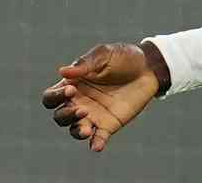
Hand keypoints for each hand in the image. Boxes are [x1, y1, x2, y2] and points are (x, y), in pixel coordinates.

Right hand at [41, 42, 160, 151]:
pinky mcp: (109, 124)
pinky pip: (98, 138)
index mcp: (72, 85)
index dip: (56, 96)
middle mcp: (79, 102)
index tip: (71, 89)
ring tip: (86, 129)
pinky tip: (97, 147)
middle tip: (82, 109)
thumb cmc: (124, 57)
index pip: (51, 97)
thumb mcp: (105, 54)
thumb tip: (62, 71)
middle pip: (60, 116)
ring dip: (77, 131)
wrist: (150, 67)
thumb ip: (85, 64)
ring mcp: (93, 115)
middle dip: (66, 115)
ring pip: (75, 129)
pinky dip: (95, 144)